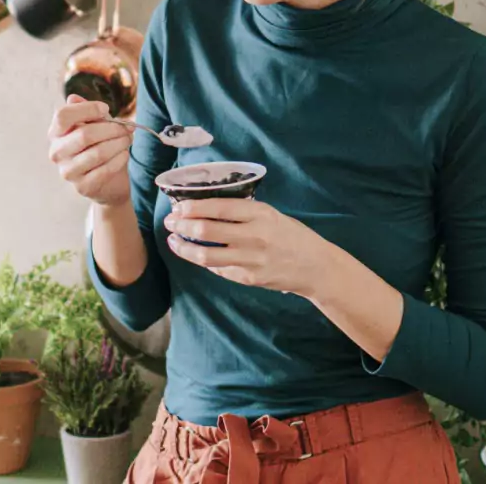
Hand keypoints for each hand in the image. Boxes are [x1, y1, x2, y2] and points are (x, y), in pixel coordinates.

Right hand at [47, 95, 131, 207]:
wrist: (108, 181)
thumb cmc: (100, 146)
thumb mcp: (95, 125)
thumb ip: (86, 112)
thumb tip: (73, 98)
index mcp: (56, 133)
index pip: (63, 115)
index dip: (87, 109)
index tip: (106, 109)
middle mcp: (57, 153)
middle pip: (84, 134)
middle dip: (112, 129)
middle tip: (128, 128)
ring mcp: (68, 172)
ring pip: (98, 153)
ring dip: (119, 143)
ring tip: (128, 139)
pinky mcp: (82, 187)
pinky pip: (105, 170)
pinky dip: (120, 159)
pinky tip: (125, 154)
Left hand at [163, 198, 336, 296]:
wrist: (314, 266)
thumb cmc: (292, 235)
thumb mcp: (271, 215)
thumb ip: (244, 212)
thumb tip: (207, 208)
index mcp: (260, 214)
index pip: (218, 207)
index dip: (194, 208)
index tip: (178, 206)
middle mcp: (254, 236)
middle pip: (207, 231)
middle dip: (182, 225)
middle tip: (170, 222)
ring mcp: (251, 260)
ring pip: (206, 255)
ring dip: (185, 247)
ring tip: (173, 241)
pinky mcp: (249, 278)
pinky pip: (219, 269)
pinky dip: (203, 261)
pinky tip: (194, 254)